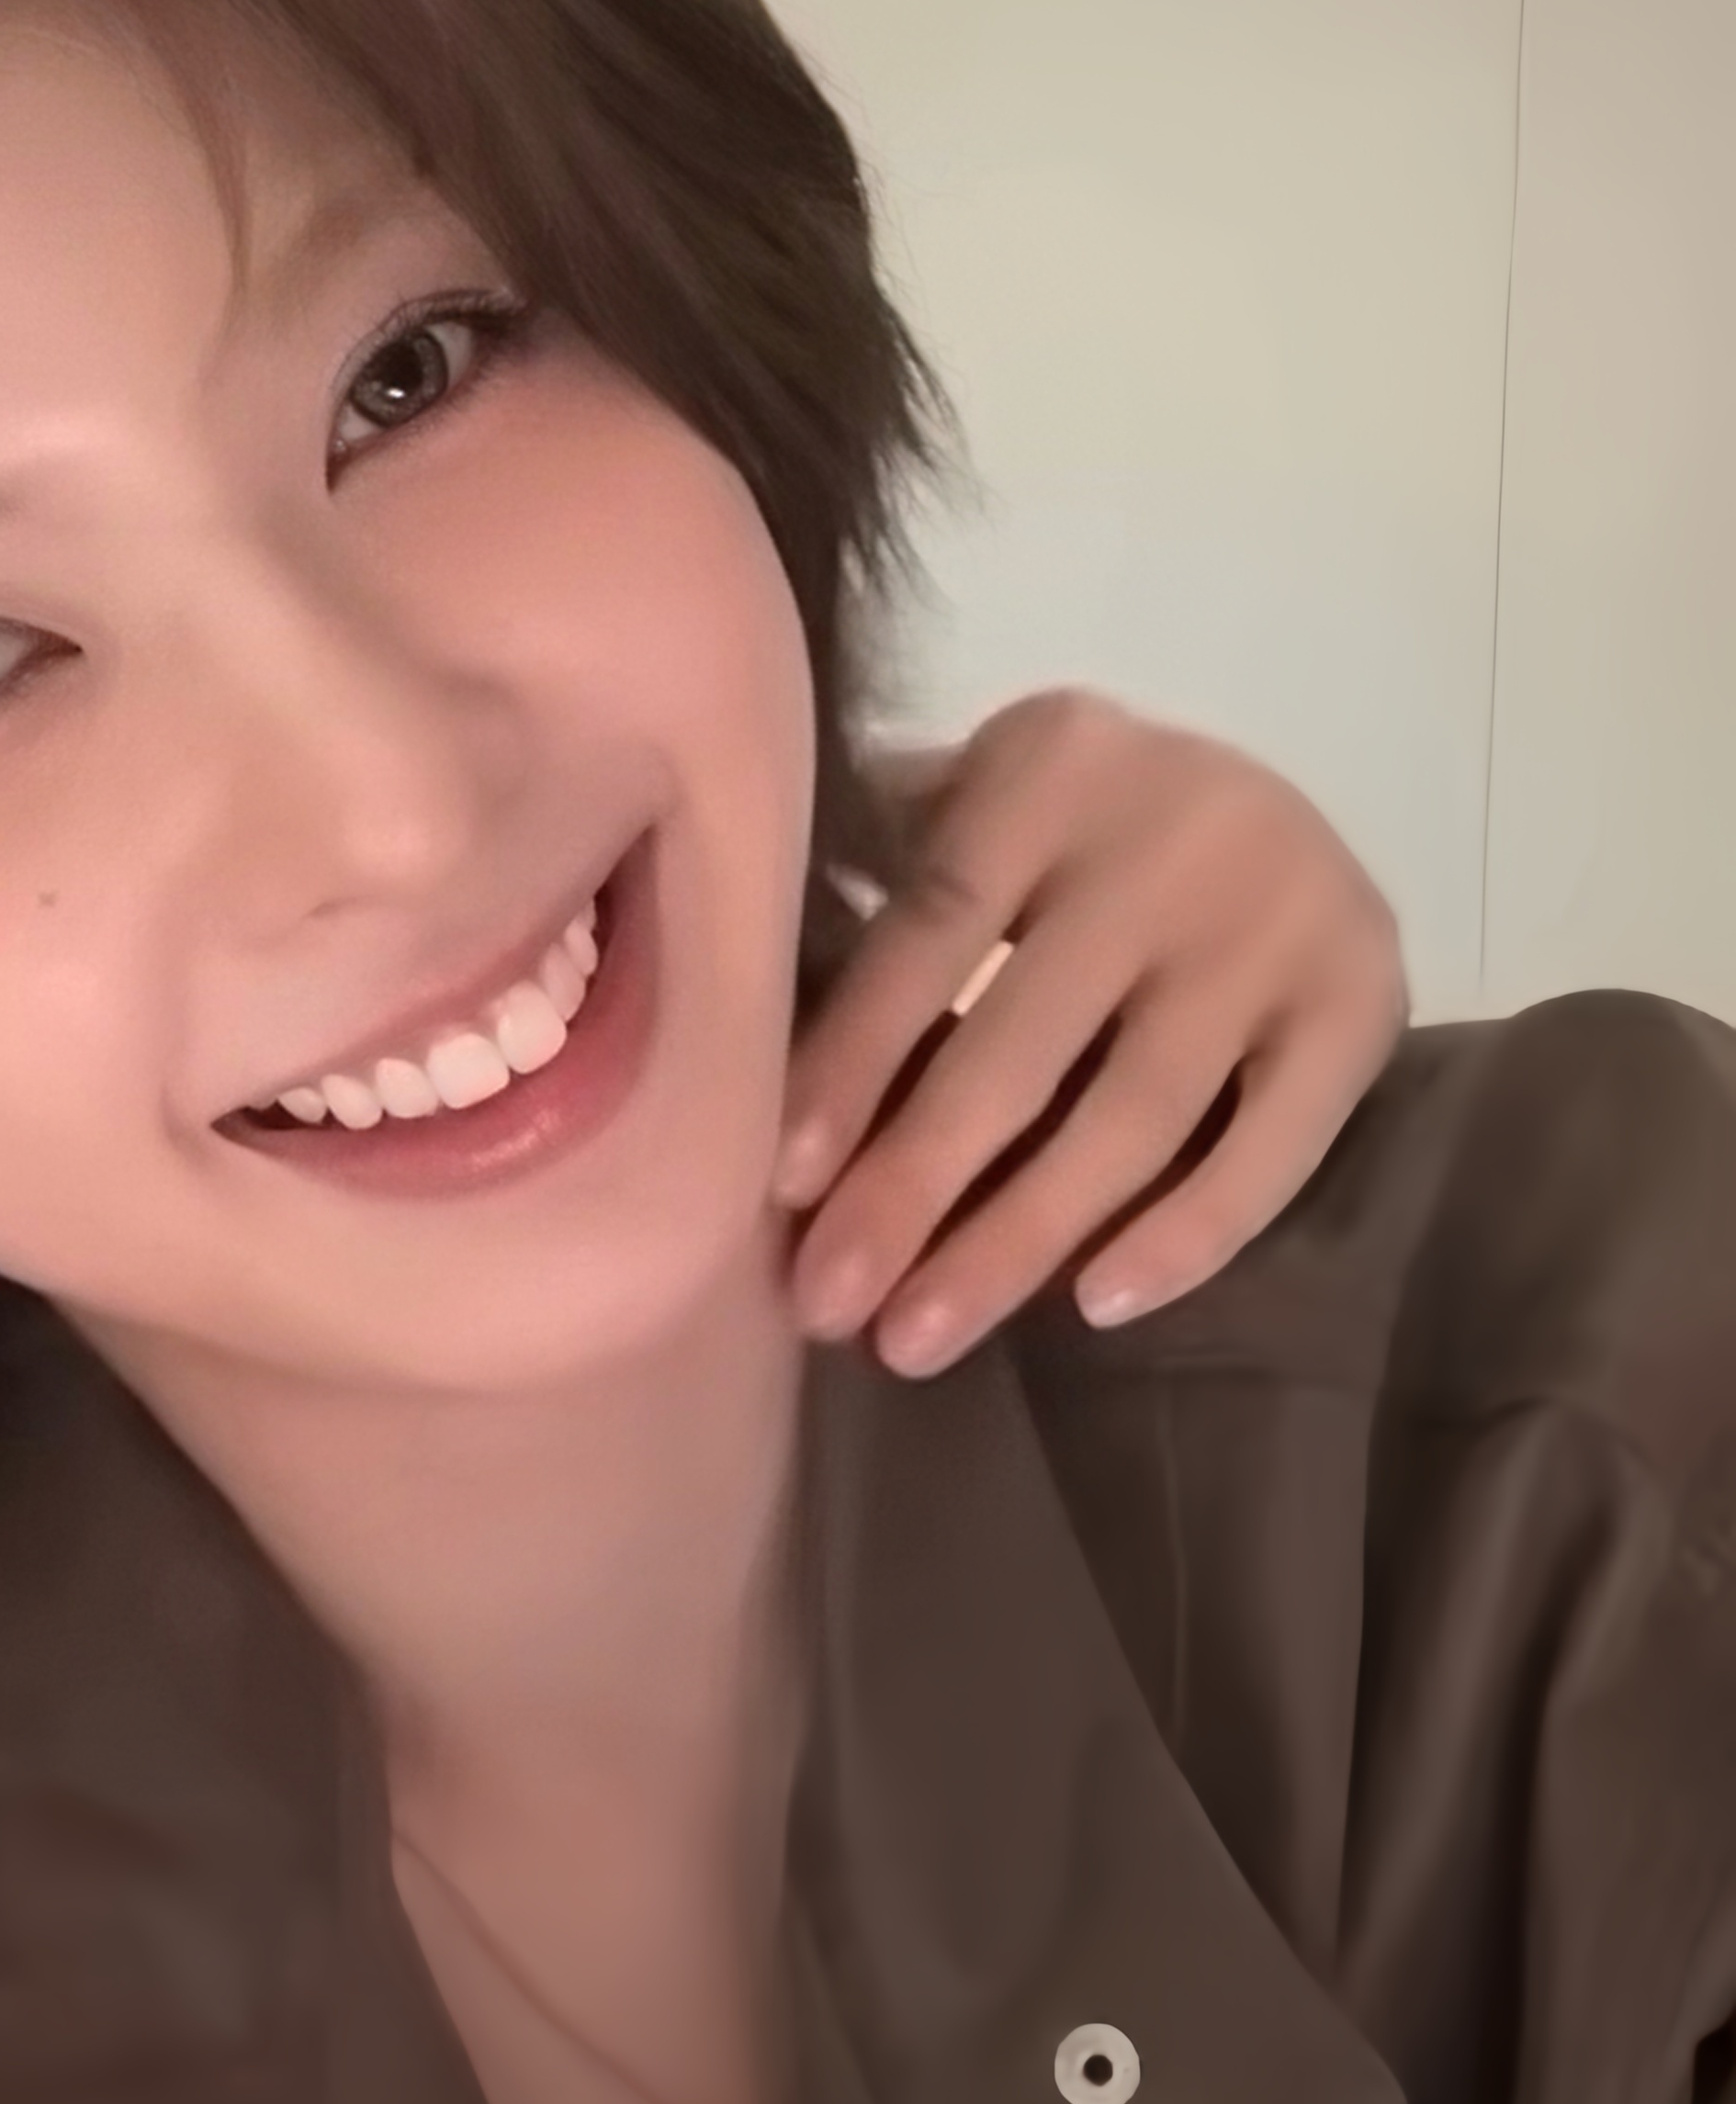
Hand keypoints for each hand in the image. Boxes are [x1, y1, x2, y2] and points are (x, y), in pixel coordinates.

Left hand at [778, 693, 1406, 1375]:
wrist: (1280, 801)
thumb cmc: (1065, 823)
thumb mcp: (976, 791)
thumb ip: (875, 872)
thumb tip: (736, 1029)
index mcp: (1053, 765)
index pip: (928, 935)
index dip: (851, 1064)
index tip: (782, 1187)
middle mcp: (1178, 835)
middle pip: (1020, 1047)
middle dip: (912, 1189)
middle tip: (828, 1306)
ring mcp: (1287, 919)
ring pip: (1135, 1116)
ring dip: (1020, 1241)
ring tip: (919, 1338)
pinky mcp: (1368, 1001)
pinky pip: (1274, 1147)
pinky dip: (1188, 1233)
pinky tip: (1092, 1306)